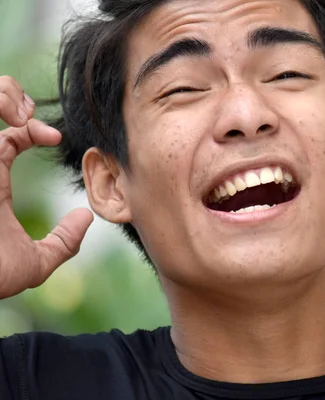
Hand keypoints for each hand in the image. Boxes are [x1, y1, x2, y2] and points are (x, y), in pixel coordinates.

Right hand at [0, 76, 92, 298]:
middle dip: (8, 94)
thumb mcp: (35, 261)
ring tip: (21, 112)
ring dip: (1, 94)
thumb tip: (86, 219)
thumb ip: (64, 242)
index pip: (9, 136)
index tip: (57, 138)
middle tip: (29, 113)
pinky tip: (14, 118)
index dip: (32, 128)